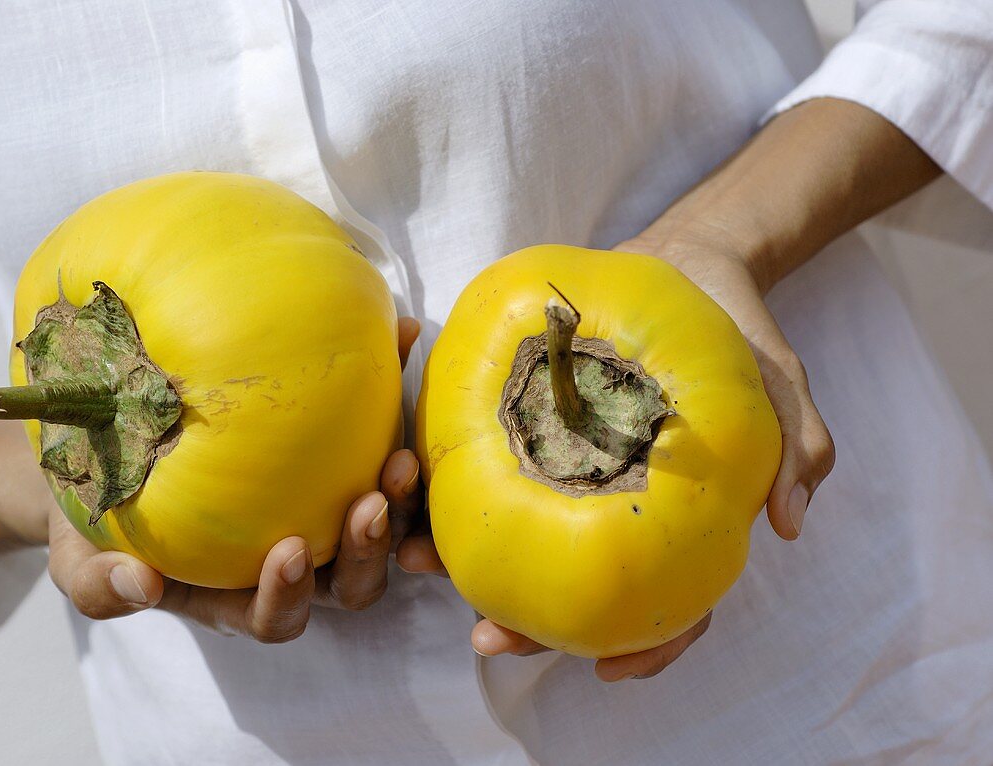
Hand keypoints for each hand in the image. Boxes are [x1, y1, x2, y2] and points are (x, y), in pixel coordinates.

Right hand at [47, 317, 422, 641]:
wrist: (101, 454)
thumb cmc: (94, 520)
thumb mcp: (78, 557)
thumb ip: (100, 584)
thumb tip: (140, 586)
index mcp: (237, 593)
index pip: (278, 612)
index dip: (290, 593)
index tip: (288, 549)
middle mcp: (290, 555)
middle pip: (350, 576)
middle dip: (370, 548)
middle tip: (372, 501)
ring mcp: (319, 503)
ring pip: (382, 518)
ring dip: (403, 496)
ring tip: (402, 454)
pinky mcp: (336, 450)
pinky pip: (376, 430)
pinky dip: (394, 392)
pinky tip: (401, 339)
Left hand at [399, 232, 832, 677]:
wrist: (691, 261)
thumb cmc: (739, 329)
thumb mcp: (779, 380)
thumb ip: (795, 443)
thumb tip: (790, 524)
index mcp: (678, 518)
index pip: (670, 605)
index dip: (643, 647)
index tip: (604, 670)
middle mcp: (616, 505)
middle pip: (577, 592)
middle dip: (530, 625)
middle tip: (487, 635)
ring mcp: (572, 469)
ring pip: (519, 537)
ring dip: (467, 562)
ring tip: (419, 562)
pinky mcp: (534, 424)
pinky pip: (490, 464)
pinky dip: (451, 481)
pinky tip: (414, 487)